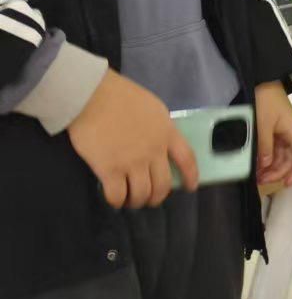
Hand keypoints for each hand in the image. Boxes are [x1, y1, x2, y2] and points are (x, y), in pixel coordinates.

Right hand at [67, 70, 197, 207]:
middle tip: (149, 199)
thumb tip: (160, 141)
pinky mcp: (109, 170)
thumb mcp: (153, 109)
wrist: (93, 97)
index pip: (187, 159)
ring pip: (142, 194)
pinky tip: (114, 199)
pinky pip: (117, 195)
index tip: (190, 187)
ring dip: (137, 201)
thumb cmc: (120, 96)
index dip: (191, 176)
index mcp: (167, 133)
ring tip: (130, 201)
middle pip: (163, 184)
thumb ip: (160, 128)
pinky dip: (117, 201)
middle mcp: (154, 151)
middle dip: (157, 197)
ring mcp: (132, 162)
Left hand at [255, 82, 291, 186]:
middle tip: (261, 181)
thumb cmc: (264, 100)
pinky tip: (255, 163)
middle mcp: (289, 133)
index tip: (286, 183)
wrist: (259, 79)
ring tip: (256, 175)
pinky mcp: (271, 128)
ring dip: (271, 166)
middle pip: (290, 158)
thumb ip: (264, 146)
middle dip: (278, 172)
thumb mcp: (262, 124)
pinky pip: (272, 147)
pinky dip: (265, 157)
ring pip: (280, 154)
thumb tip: (266, 165)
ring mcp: (280, 131)